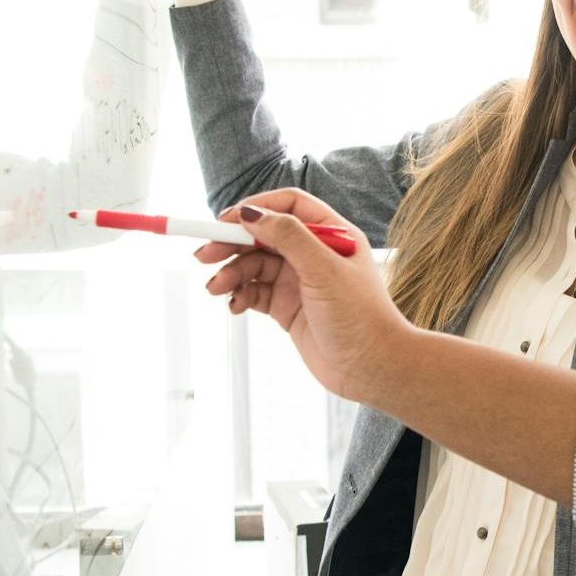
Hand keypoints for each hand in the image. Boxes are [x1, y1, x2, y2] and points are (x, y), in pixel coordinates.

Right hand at [198, 188, 409, 402]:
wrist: (371, 368)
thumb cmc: (361, 317)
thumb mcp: (323, 269)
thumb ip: (288, 237)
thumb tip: (252, 213)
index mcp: (332, 234)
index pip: (288, 206)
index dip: (256, 209)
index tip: (226, 220)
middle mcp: (315, 253)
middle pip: (264, 235)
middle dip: (232, 243)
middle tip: (204, 255)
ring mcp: (299, 281)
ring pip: (254, 265)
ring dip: (232, 273)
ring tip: (215, 289)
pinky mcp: (288, 307)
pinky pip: (255, 292)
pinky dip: (240, 294)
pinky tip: (233, 304)